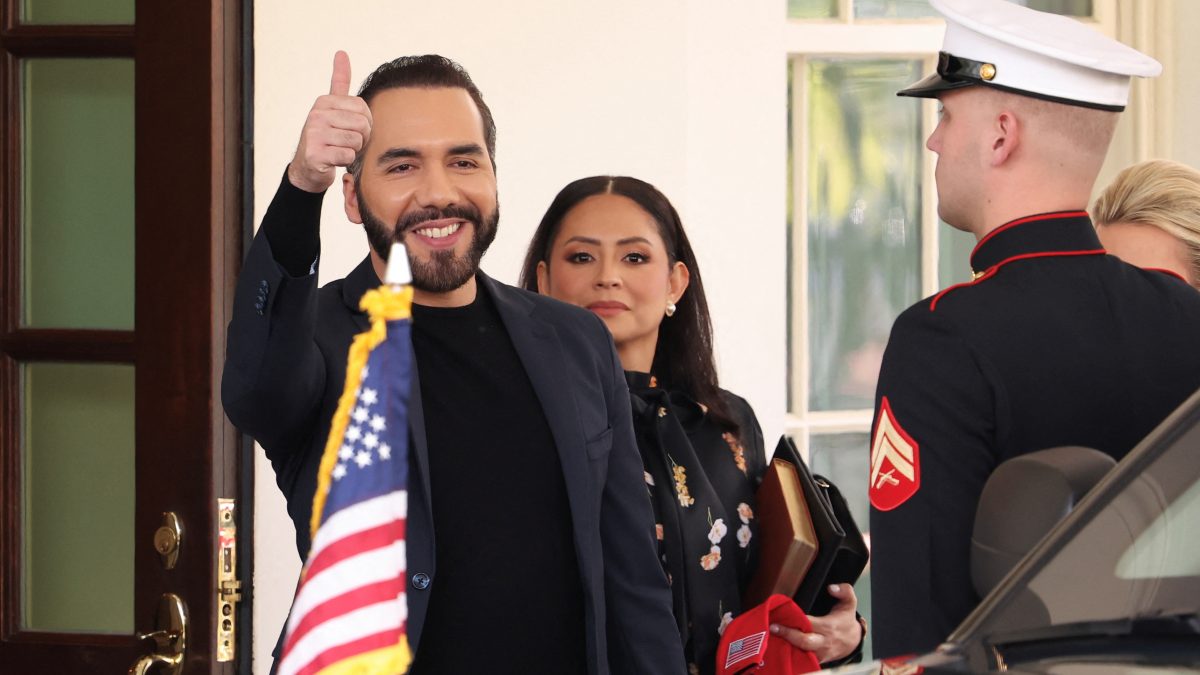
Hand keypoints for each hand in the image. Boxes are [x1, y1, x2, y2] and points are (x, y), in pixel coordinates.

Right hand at [287, 50, 373, 192]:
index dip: (365, 123)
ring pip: (357, 142)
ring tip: (338, 150)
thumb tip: (341, 52)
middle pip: (363, 125)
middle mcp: (316, 115)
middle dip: (361, 138)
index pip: (364, 108)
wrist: (307, 168)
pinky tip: (333, 160)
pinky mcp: (315, 154)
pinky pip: (348, 156)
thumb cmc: (326, 137)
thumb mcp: (331, 107)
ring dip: (353, 150)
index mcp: (324, 102)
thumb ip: (339, 81)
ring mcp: (314, 134)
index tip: (350, 128)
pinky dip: (345, 161)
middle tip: (346, 142)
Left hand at [769, 584, 862, 663]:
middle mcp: (824, 642)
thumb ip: (844, 590)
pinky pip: (801, 659)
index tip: (783, 616)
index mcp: (829, 627)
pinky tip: (779, 644)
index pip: (812, 624)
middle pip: (804, 642)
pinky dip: (790, 653)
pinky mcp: (816, 660)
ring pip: (801, 653)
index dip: (797, 621)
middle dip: (788, 635)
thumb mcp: (850, 602)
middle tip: (772, 627)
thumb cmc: (845, 620)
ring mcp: (819, 653)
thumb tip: (831, 588)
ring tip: (772, 637)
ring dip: (787, 645)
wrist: (853, 641)